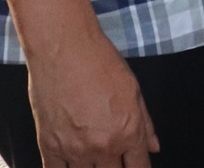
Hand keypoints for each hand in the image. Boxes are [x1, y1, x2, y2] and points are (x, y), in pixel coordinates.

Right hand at [27, 32, 158, 167]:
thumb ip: (145, 123)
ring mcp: (74, 150)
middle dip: (115, 167)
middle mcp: (103, 146)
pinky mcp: (49, 146)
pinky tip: (71, 165)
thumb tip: (153, 146)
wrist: (64, 48)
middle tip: (112, 157)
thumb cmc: (99, 61)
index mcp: (128, 132)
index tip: (133, 165)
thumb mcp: (133, 89)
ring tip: (92, 155)